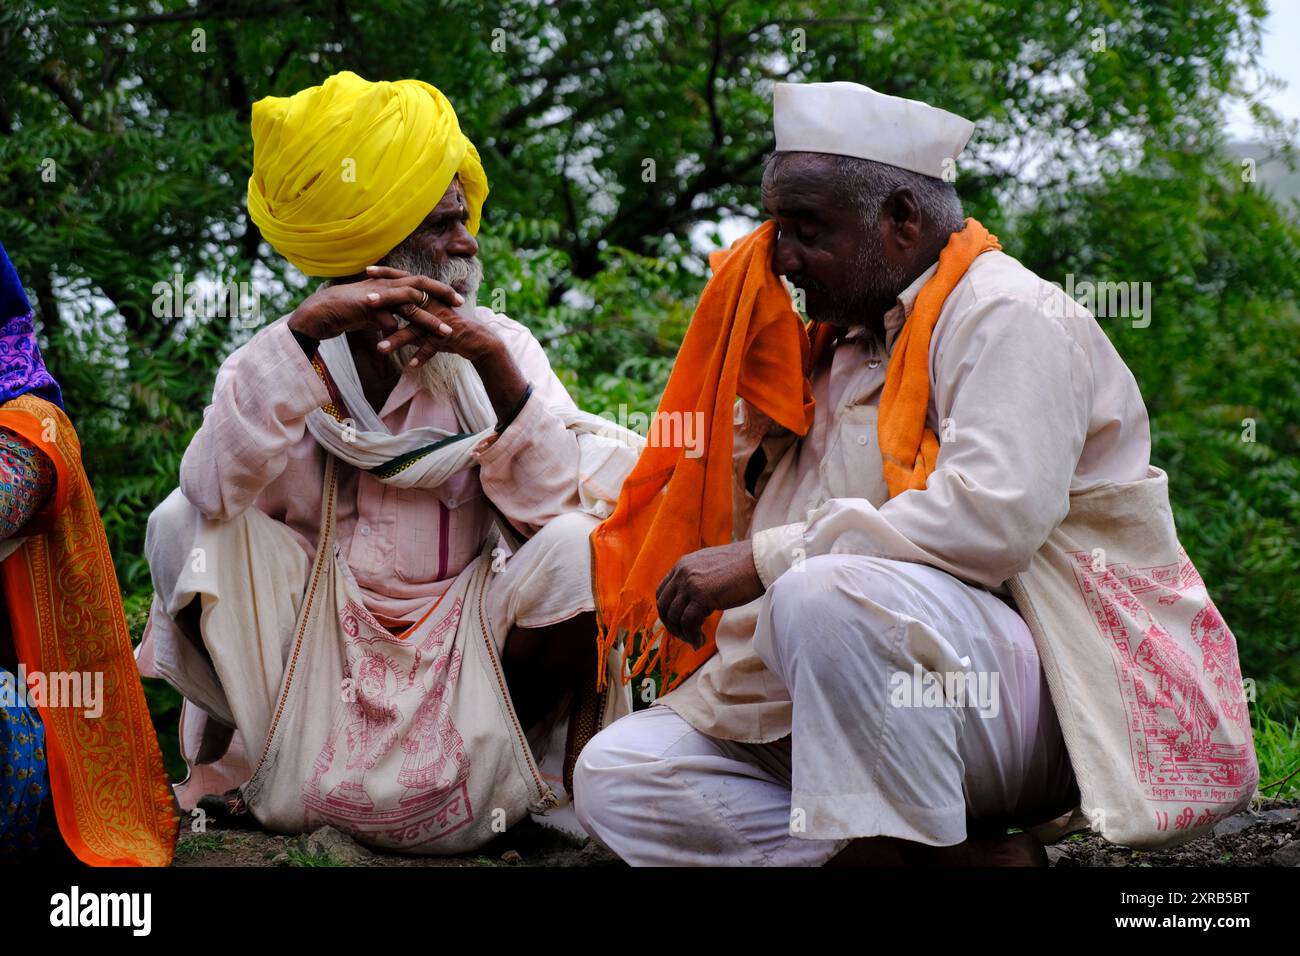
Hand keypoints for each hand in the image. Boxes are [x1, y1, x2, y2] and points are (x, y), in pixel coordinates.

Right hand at [287, 271, 463, 344]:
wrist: (317, 312)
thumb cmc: (344, 312)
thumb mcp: (371, 312)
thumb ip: (386, 314)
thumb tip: (397, 326)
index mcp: (387, 283)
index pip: (418, 281)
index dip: (438, 288)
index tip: (456, 298)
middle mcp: (384, 285)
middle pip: (419, 285)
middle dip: (441, 294)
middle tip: (460, 305)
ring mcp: (376, 295)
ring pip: (409, 305)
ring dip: (429, 320)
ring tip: (445, 332)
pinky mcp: (365, 308)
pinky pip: (388, 322)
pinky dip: (400, 334)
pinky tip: (410, 345)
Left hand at [364, 265, 503, 365]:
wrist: (477, 340)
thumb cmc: (449, 329)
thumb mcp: (426, 321)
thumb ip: (409, 317)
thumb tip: (388, 320)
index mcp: (427, 298)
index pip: (404, 282)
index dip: (386, 275)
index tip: (366, 271)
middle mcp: (433, 305)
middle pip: (406, 301)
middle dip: (386, 300)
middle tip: (366, 301)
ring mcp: (440, 320)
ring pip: (415, 328)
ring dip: (397, 339)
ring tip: (380, 349)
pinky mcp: (448, 335)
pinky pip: (433, 346)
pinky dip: (423, 355)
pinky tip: (411, 365)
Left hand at [655, 540, 764, 648]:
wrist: (759, 562)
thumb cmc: (742, 566)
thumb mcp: (711, 566)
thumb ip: (697, 578)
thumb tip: (692, 600)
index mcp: (683, 564)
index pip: (662, 590)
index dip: (666, 610)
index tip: (676, 622)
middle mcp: (683, 572)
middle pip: (664, 605)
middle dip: (671, 624)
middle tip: (683, 635)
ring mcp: (691, 584)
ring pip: (675, 616)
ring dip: (683, 633)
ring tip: (694, 640)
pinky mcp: (702, 596)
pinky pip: (689, 622)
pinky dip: (692, 636)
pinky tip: (700, 641)